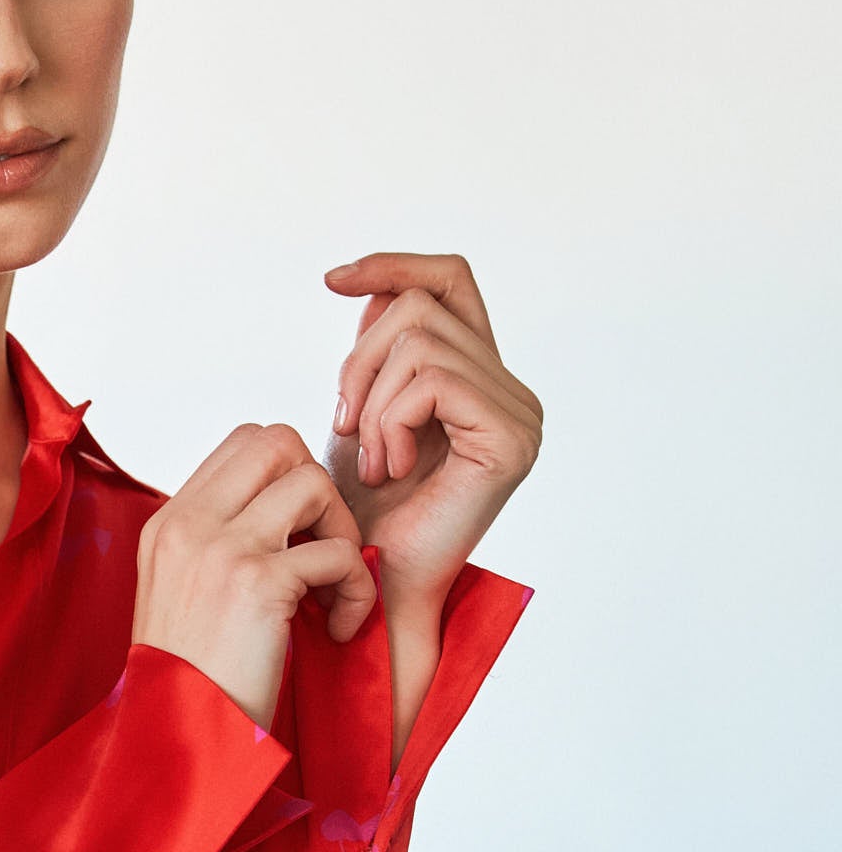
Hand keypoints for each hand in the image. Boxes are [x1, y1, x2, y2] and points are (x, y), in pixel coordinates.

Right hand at [133, 422, 375, 730]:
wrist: (175, 737)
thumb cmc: (189, 682)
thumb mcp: (182, 596)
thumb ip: (216, 546)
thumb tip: (280, 519)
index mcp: (169, 523)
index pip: (244, 443)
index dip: (289, 476)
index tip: (299, 535)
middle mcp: (189, 524)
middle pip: (278, 441)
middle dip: (319, 490)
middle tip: (323, 549)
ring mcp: (221, 548)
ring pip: (313, 484)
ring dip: (343, 534)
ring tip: (334, 589)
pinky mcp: (258, 584)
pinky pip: (340, 554)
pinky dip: (359, 590)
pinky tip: (340, 629)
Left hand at [323, 252, 541, 607]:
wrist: (372, 587)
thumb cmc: (362, 514)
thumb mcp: (360, 416)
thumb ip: (380, 355)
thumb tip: (377, 288)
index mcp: (483, 379)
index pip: (450, 281)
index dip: (393, 264)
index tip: (332, 279)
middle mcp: (513, 392)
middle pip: (421, 305)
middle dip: (361, 359)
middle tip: (345, 426)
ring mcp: (518, 414)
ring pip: (420, 339)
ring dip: (371, 398)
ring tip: (372, 458)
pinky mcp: (510, 437)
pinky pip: (433, 380)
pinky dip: (392, 419)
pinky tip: (391, 467)